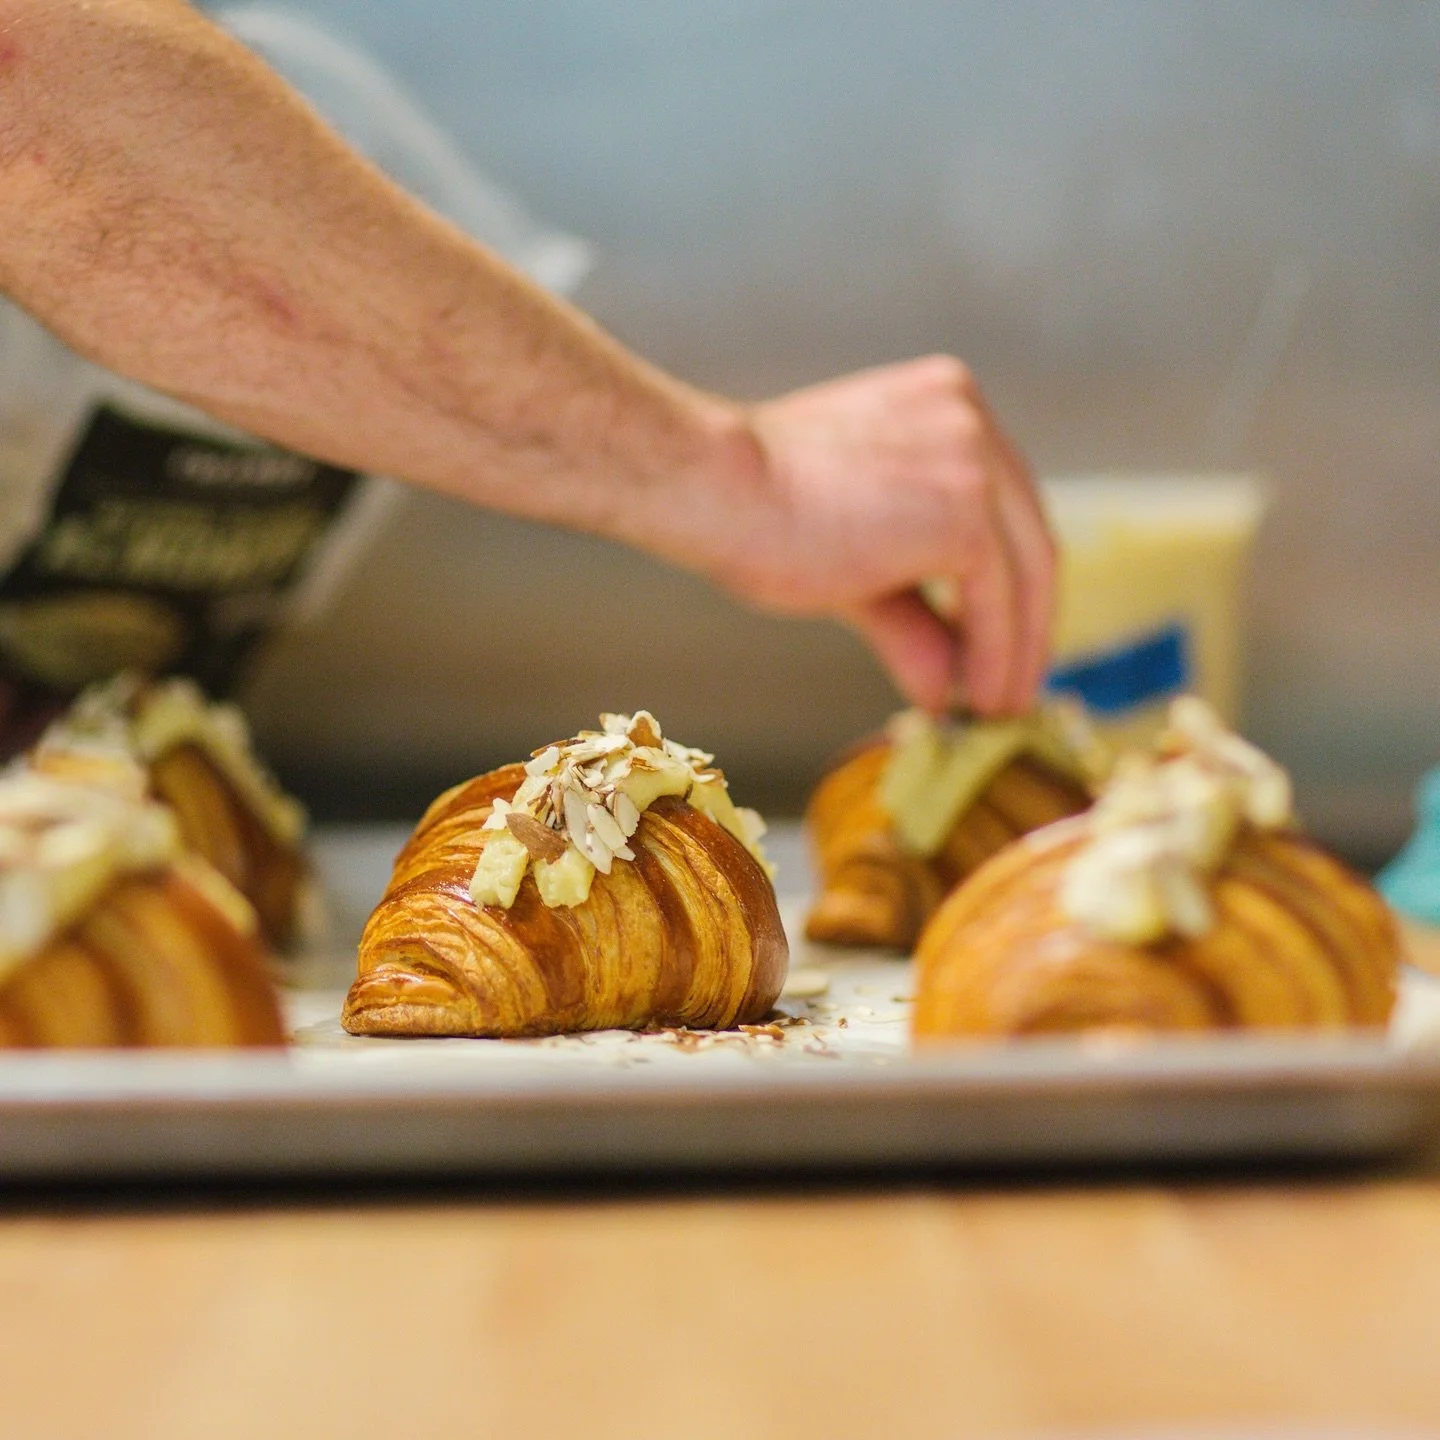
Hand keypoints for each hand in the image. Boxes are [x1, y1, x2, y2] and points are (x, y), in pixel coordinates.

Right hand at [718, 356, 1054, 715]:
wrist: (713, 488)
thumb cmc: (754, 513)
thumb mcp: (854, 567)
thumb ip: (912, 617)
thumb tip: (943, 693)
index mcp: (944, 404)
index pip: (1005, 507)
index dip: (1010, 584)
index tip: (1002, 643)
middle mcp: (970, 417)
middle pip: (1030, 538)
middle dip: (1026, 625)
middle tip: (1010, 692)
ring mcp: (975, 458)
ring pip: (1026, 573)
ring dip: (1016, 652)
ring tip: (995, 711)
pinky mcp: (966, 512)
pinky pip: (998, 601)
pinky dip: (996, 657)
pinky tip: (975, 700)